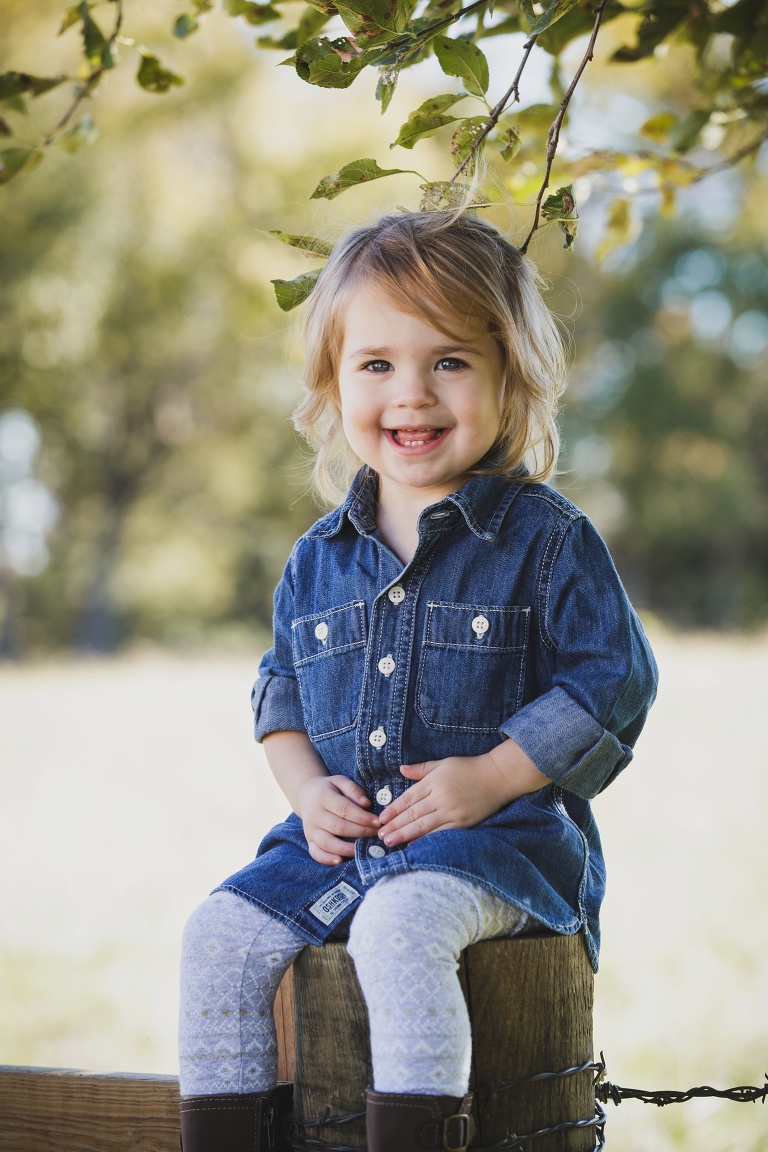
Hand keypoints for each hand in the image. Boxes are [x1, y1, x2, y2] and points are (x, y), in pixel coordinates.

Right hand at [298, 774, 379, 865]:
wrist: (307, 795)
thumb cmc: (329, 789)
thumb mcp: (340, 781)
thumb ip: (353, 789)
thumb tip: (366, 803)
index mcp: (323, 797)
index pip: (344, 809)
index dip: (362, 817)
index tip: (378, 821)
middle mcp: (315, 814)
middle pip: (338, 827)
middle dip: (360, 832)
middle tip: (377, 834)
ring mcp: (310, 829)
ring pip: (327, 842)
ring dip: (346, 848)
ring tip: (363, 850)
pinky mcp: (309, 840)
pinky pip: (315, 853)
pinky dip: (326, 859)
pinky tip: (340, 860)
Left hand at [378, 743, 548, 847]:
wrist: (498, 777)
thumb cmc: (469, 768)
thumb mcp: (443, 763)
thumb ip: (421, 769)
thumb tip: (400, 769)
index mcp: (434, 782)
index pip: (409, 798)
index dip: (394, 809)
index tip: (382, 818)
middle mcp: (441, 798)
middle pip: (413, 814)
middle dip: (395, 825)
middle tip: (380, 835)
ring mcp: (452, 812)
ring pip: (423, 826)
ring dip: (405, 834)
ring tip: (390, 842)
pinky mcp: (463, 823)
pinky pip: (440, 834)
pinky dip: (426, 840)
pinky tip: (414, 846)